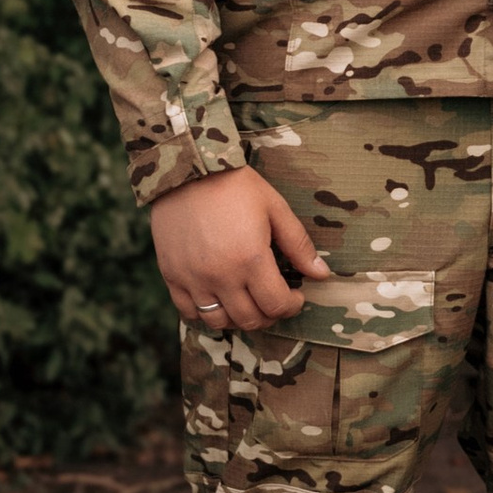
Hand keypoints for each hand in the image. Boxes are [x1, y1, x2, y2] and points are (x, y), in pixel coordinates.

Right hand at [150, 170, 327, 332]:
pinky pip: (188, 312)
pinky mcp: (172, 276)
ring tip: (247, 302)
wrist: (187, 170)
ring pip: (219, 321)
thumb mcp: (275, 208)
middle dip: (269, 315)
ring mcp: (193, 279)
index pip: (276, 305)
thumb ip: (298, 245)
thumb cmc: (235, 186)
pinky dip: (205, 313)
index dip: (292, 306)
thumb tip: (321, 274)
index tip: (296, 297)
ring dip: (238, 319)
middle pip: (249, 319)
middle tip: (275, 300)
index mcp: (250, 259)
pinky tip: (218, 299)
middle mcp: (220, 276)